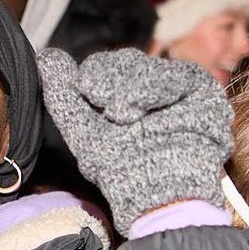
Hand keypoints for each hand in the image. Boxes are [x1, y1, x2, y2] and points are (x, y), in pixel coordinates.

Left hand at [37, 47, 232, 235]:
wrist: (154, 193)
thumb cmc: (119, 169)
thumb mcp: (83, 131)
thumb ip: (63, 94)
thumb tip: (46, 56)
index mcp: (123, 95)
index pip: (105, 66)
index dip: (93, 75)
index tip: (87, 92)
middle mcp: (151, 89)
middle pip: (126, 60)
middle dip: (110, 80)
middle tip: (109, 110)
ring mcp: (178, 89)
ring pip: (149, 65)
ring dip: (130, 87)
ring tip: (126, 116)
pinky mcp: (202, 92)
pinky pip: (177, 74)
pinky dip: (154, 88)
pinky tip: (143, 108)